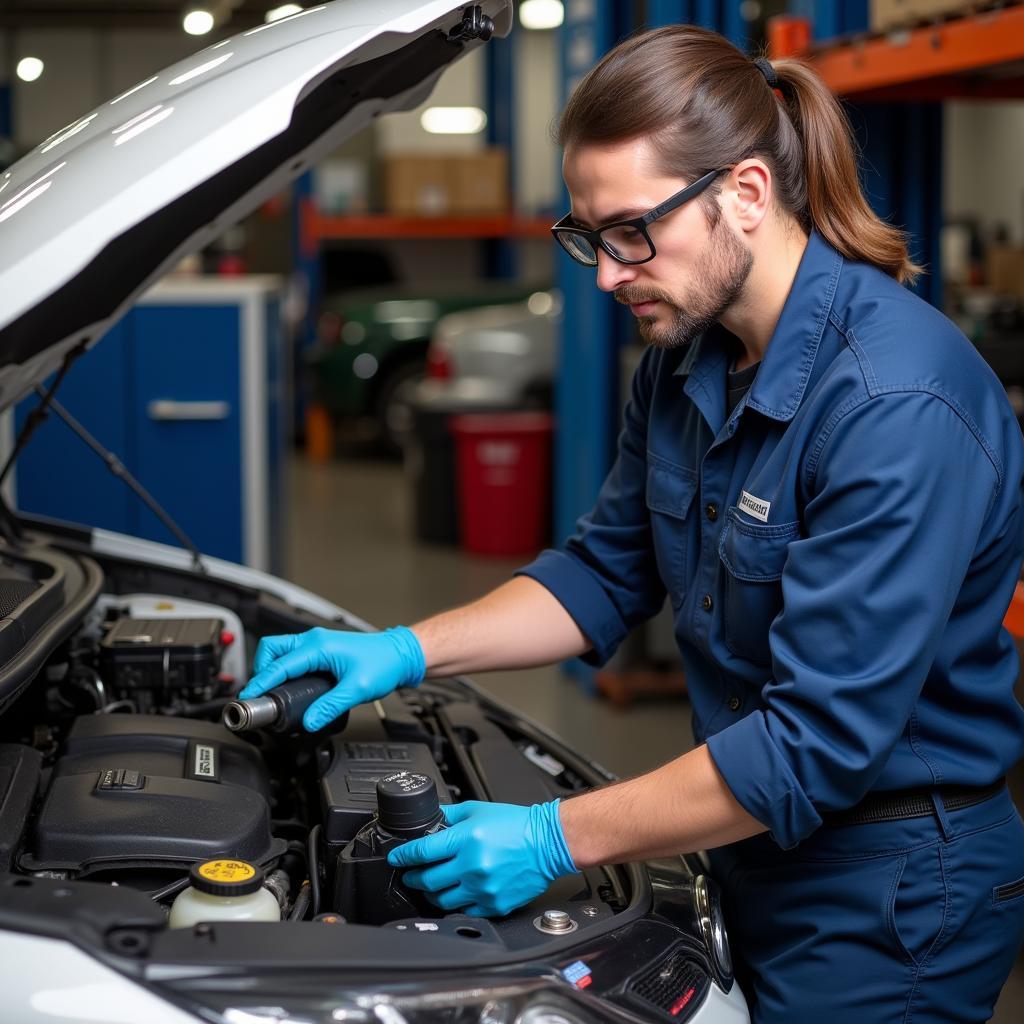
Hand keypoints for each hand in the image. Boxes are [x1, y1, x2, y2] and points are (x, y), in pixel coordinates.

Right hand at [238, 626, 425, 730]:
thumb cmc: (384, 664)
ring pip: (281, 649)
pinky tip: (288, 683)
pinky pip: (293, 653)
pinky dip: (284, 666)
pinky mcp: (322, 648)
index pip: (279, 665)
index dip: (261, 682)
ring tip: (271, 689)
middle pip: (272, 648)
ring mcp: (318, 642)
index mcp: (318, 647)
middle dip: (261, 669)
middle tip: (260, 692)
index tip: (249, 697)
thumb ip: (330, 707)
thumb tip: (310, 721)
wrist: (400, 654)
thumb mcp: (356, 690)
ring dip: (272, 667)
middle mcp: (314, 640)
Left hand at [387, 800, 576, 917]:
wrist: (547, 843)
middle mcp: (472, 866)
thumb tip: (429, 818)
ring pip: (442, 899)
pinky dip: (455, 903)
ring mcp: (482, 888)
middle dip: (413, 877)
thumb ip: (450, 814)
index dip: (403, 856)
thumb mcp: (479, 809)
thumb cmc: (517, 825)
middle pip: (427, 879)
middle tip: (410, 874)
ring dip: (431, 893)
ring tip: (430, 886)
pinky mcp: (494, 904)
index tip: (396, 858)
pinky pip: (464, 909)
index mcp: (466, 839)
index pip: (422, 852)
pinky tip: (454, 894)